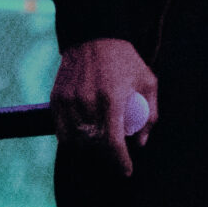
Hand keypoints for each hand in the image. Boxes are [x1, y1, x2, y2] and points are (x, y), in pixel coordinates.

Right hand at [52, 36, 156, 176]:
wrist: (93, 35)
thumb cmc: (125, 60)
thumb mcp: (148, 82)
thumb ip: (150, 114)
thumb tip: (140, 143)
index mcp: (112, 99)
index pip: (113, 143)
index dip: (121, 161)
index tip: (126, 171)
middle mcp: (88, 101)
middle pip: (95, 144)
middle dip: (108, 153)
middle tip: (116, 148)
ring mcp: (70, 100)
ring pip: (77, 140)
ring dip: (90, 146)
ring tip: (100, 138)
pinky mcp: (57, 98)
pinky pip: (61, 131)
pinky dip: (72, 138)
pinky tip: (82, 135)